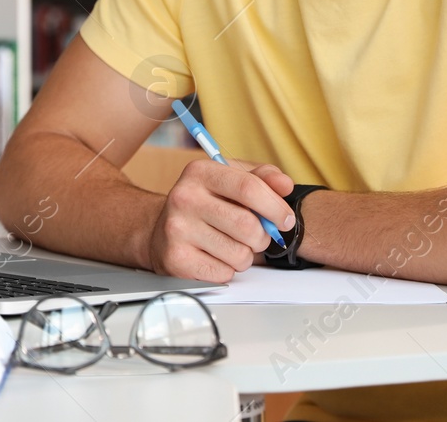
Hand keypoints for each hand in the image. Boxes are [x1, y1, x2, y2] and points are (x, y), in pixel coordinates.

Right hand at [147, 158, 294, 280]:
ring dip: (245, 256)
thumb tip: (284, 185)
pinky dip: (228, 270)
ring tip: (232, 245)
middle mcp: (184, 197)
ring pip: (239, 254)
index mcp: (200, 172)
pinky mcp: (176, 259)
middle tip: (257, 236)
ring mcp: (177, 229)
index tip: (285, 220)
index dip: (275, 207)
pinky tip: (215, 257)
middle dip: (262, 237)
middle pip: (247, 225)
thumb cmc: (204, 204)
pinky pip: (224, 273)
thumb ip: (262, 178)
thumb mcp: (230, 181)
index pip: (248, 187)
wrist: (161, 231)